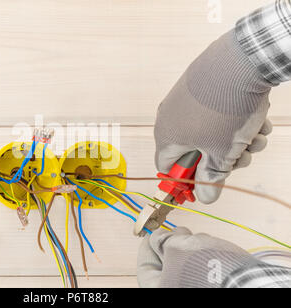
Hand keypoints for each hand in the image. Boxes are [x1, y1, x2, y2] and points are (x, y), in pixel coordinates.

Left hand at [137, 227, 257, 287]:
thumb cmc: (207, 269)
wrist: (247, 281)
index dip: (148, 245)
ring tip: (200, 243)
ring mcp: (194, 285)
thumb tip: (157, 238)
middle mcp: (176, 288)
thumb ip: (160, 240)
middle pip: (165, 262)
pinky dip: (204, 253)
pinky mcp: (211, 282)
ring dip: (190, 245)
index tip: (153, 232)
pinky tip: (212, 250)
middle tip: (180, 232)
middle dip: (173, 242)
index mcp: (160, 288)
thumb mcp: (174, 247)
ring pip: (184, 260)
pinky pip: (201, 264)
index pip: (146, 266)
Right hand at [154, 29, 274, 203]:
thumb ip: (212, 179)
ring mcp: (185, 100)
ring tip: (256, 137)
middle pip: (195, 152)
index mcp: (167, 137)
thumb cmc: (224, 110)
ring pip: (209, 133)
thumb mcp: (221, 153)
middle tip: (241, 159)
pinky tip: (255, 119)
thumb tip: (206, 198)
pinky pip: (213, 113)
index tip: (205, 186)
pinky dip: (233, 121)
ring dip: (234, 141)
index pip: (168, 168)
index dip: (186, 181)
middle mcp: (170, 118)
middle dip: (221, 159)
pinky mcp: (200, 88)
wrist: (239, 63)